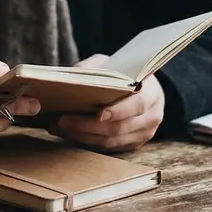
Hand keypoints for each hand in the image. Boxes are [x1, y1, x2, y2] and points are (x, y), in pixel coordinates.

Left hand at [48, 54, 164, 151]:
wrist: (142, 89)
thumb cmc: (125, 74)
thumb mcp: (112, 63)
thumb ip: (95, 68)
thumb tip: (73, 76)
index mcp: (152, 93)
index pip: (138, 105)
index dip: (118, 111)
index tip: (98, 114)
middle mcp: (152, 117)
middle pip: (120, 128)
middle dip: (88, 126)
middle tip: (63, 120)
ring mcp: (144, 134)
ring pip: (111, 141)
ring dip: (83, 136)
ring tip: (59, 127)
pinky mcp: (133, 144)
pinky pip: (108, 148)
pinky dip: (87, 141)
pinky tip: (70, 133)